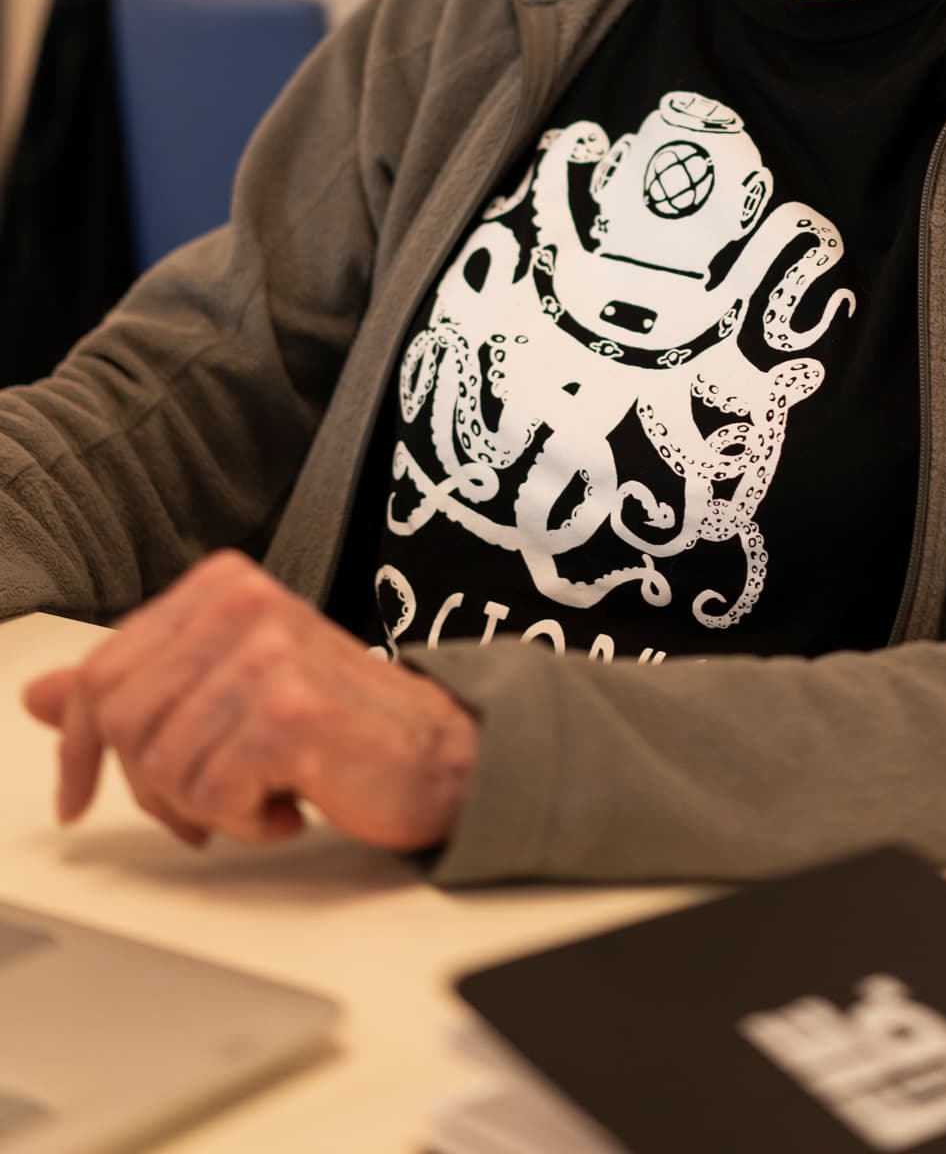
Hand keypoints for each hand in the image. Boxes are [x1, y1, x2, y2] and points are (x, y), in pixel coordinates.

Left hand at [20, 552, 478, 852]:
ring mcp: (268, 654)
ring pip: (162, 766)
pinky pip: (211, 794)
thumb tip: (41, 696)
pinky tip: (290, 803)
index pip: (103, 669)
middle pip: (121, 722)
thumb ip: (138, 687)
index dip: (77, 745)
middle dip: (152, 786)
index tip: (77, 795)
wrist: (442, 754)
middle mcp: (244, 603)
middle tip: (206, 803)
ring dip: (207, 807)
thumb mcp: (225, 691)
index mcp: (223, 586)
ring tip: (262, 792)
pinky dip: (246, 821)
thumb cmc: (337, 724)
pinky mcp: (289, 712)